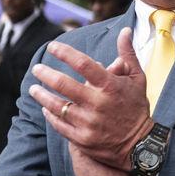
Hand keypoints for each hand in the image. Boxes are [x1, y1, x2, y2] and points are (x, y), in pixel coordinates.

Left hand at [31, 27, 152, 170]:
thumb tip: (125, 30)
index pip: (83, 63)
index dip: (65, 52)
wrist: (140, 144)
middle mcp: (97, 104)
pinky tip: (45, 108)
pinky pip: (60, 125)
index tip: (52, 46)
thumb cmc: (137, 107)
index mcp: (110, 86)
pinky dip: (50, 115)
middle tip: (36, 68)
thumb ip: (128, 54)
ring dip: (42, 95)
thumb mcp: (138, 78)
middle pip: (64, 84)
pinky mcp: (83, 140)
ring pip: (57, 106)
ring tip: (33, 89)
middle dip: (46, 74)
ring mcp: (89, 123)